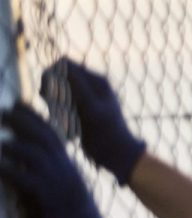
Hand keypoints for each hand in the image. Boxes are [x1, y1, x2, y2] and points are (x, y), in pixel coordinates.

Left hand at [1, 103, 108, 217]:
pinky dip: (6, 168)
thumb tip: (24, 175)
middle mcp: (65, 171)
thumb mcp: (62, 197)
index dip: (36, 120)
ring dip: (12, 143)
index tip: (19, 107)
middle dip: (23, 121)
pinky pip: (22, 177)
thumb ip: (45, 182)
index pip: (53, 136)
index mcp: (69, 169)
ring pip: (33, 153)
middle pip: (44, 137)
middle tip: (5, 111)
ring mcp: (57, 183)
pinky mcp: (46, 198)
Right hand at [43, 59, 145, 184]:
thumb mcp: (92, 109)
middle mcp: (90, 85)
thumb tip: (61, 66)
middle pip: (57, 75)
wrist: (115, 153)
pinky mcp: (78, 108)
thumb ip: (78, 87)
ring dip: (52, 101)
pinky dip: (56, 110)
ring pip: (56, 89)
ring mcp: (84, 96)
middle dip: (50, 89)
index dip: (52, 75)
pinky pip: (58, 102)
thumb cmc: (107, 133)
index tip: (50, 93)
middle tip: (54, 107)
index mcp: (97, 80)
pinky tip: (63, 122)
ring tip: (60, 116)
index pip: (64, 64)